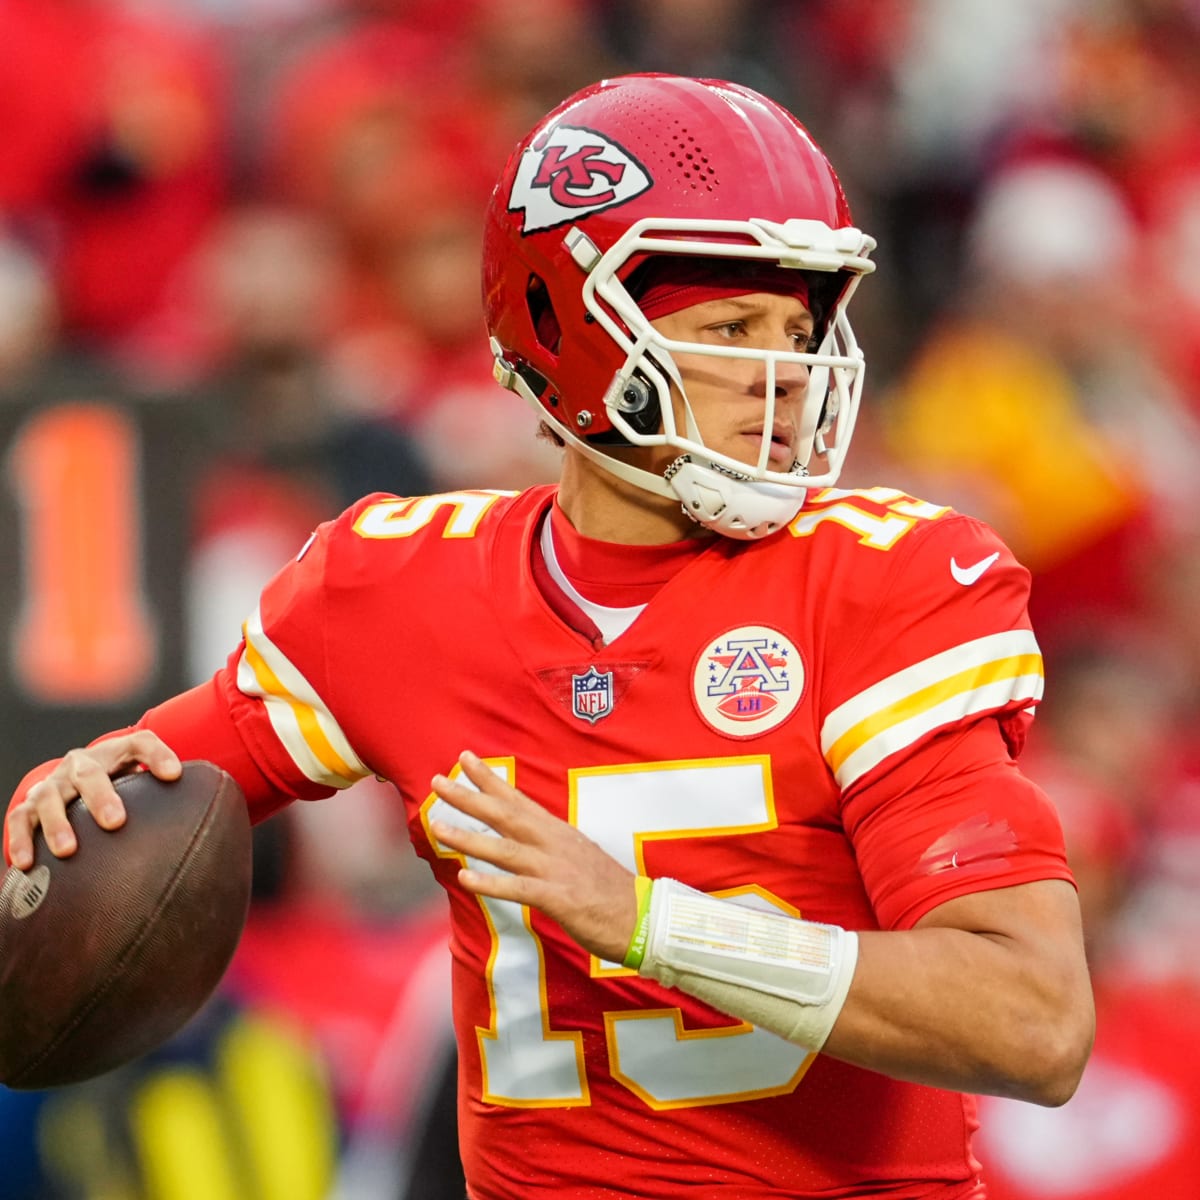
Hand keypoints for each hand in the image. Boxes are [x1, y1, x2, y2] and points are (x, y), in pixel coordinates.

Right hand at [6, 732, 181, 868]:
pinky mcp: (29, 805)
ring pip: (50, 797)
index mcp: (116, 753)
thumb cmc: (123, 789)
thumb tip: (209, 830)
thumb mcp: (144, 785)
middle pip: (90, 773)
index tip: (175, 775)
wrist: (76, 784)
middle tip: (116, 822)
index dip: (158, 755)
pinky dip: (21, 839)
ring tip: (69, 850)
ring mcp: (53, 783)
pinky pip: (20, 820)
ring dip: (58, 823)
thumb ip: (169, 797)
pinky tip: (27, 863)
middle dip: (101, 797)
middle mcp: (81, 764)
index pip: (141, 743)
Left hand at [430, 751, 637, 963]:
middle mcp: (554, 844)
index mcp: (558, 832)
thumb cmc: (610, 891)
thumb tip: (523, 838)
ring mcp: (556, 869)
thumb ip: (549, 844)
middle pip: (505, 816)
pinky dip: (491, 883)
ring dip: (470, 837)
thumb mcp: (578, 856)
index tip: (465, 758)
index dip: (490, 779)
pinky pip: (519, 889)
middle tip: (438, 781)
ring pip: (505, 849)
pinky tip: (465, 878)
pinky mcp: (560, 898)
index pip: (518, 799)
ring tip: (439, 826)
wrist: (645, 917)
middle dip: (470, 797)